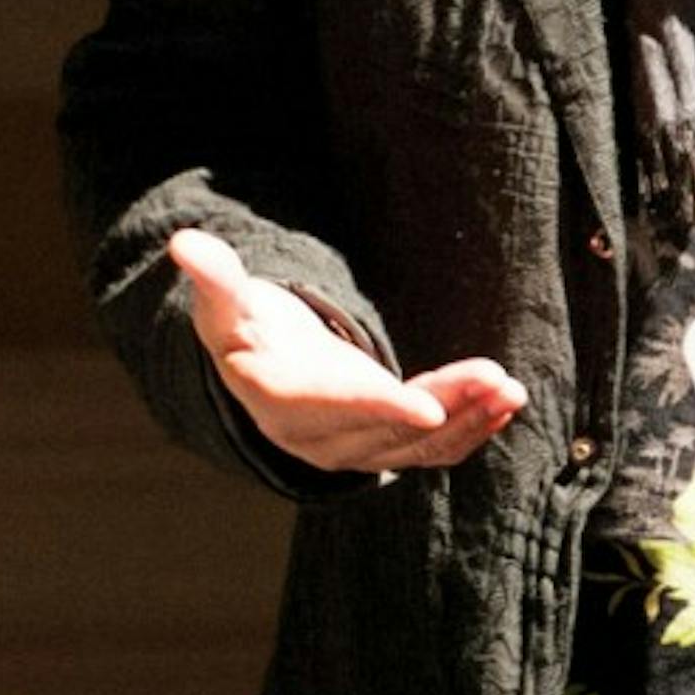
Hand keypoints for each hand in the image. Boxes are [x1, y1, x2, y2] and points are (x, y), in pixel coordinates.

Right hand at [168, 227, 526, 474]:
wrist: (261, 376)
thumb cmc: (247, 330)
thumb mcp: (226, 304)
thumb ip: (216, 278)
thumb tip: (184, 243)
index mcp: (279, 399)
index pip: (332, 406)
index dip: (377, 407)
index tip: (425, 406)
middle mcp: (317, 438)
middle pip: (387, 428)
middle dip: (445, 406)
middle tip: (496, 378)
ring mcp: (354, 450)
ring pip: (416, 446)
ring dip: (468, 420)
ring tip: (510, 390)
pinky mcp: (385, 449)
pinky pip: (430, 450)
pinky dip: (470, 432)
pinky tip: (504, 405)